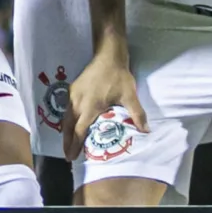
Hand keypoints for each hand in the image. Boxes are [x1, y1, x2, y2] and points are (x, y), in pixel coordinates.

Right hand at [61, 34, 142, 163]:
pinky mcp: (72, 89)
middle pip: (68, 127)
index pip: (79, 131)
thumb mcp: (130, 96)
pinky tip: (70, 123)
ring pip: (66, 118)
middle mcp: (78, 103)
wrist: (107, 55)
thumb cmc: (118, 76)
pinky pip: (67, 109)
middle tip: (67, 156)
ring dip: (65, 132)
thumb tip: (146, 131)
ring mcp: (73, 95)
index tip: (71, 157)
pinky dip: (67, 120)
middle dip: (66, 142)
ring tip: (67, 143)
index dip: (74, 145)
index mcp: (90, 107)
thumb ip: (137, 114)